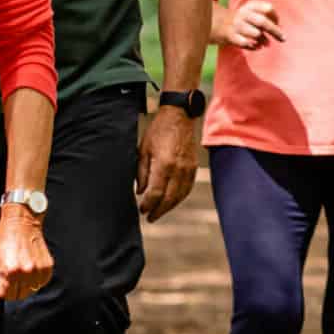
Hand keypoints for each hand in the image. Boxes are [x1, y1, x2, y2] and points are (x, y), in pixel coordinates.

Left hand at [0, 208, 53, 306]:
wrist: (22, 221)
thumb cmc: (4, 239)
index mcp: (10, 271)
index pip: (7, 295)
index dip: (4, 289)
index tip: (4, 279)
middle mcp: (26, 271)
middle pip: (20, 295)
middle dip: (14, 288)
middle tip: (12, 273)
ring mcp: (39, 269)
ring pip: (31, 290)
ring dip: (26, 284)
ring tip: (22, 269)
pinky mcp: (48, 266)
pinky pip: (41, 282)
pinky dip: (36, 279)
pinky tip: (31, 267)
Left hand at [137, 102, 197, 221]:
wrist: (179, 116)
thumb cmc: (158, 130)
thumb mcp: (143, 150)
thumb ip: (141, 173)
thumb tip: (140, 191)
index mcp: (164, 164)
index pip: (156, 192)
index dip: (148, 204)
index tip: (142, 210)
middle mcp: (179, 169)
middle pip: (169, 198)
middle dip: (159, 210)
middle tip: (150, 218)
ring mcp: (188, 169)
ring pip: (180, 195)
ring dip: (170, 206)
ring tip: (159, 212)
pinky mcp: (194, 167)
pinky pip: (187, 188)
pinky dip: (179, 197)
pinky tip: (172, 201)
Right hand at [221, 0, 283, 50]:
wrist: (219, 23)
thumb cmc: (244, 20)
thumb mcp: (253, 13)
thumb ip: (267, 18)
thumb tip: (280, 31)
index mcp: (250, 6)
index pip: (268, 8)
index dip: (276, 17)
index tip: (278, 23)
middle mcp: (243, 14)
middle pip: (262, 22)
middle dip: (275, 31)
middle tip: (283, 39)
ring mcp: (237, 25)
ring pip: (256, 34)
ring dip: (264, 40)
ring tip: (266, 43)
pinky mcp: (231, 36)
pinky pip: (247, 43)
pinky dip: (254, 47)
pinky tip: (257, 47)